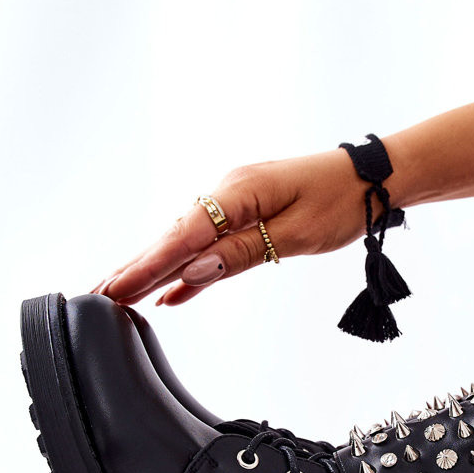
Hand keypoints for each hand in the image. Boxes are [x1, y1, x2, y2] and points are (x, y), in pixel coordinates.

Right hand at [92, 147, 371, 306]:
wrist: (373, 177)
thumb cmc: (341, 202)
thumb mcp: (295, 234)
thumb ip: (241, 252)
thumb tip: (193, 270)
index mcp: (238, 192)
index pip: (183, 236)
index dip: (148, 266)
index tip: (117, 289)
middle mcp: (229, 193)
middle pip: (175, 237)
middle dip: (137, 267)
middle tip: (100, 295)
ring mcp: (236, 203)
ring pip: (188, 241)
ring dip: (156, 267)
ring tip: (121, 293)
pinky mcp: (248, 213)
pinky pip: (210, 244)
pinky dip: (189, 268)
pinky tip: (171, 291)